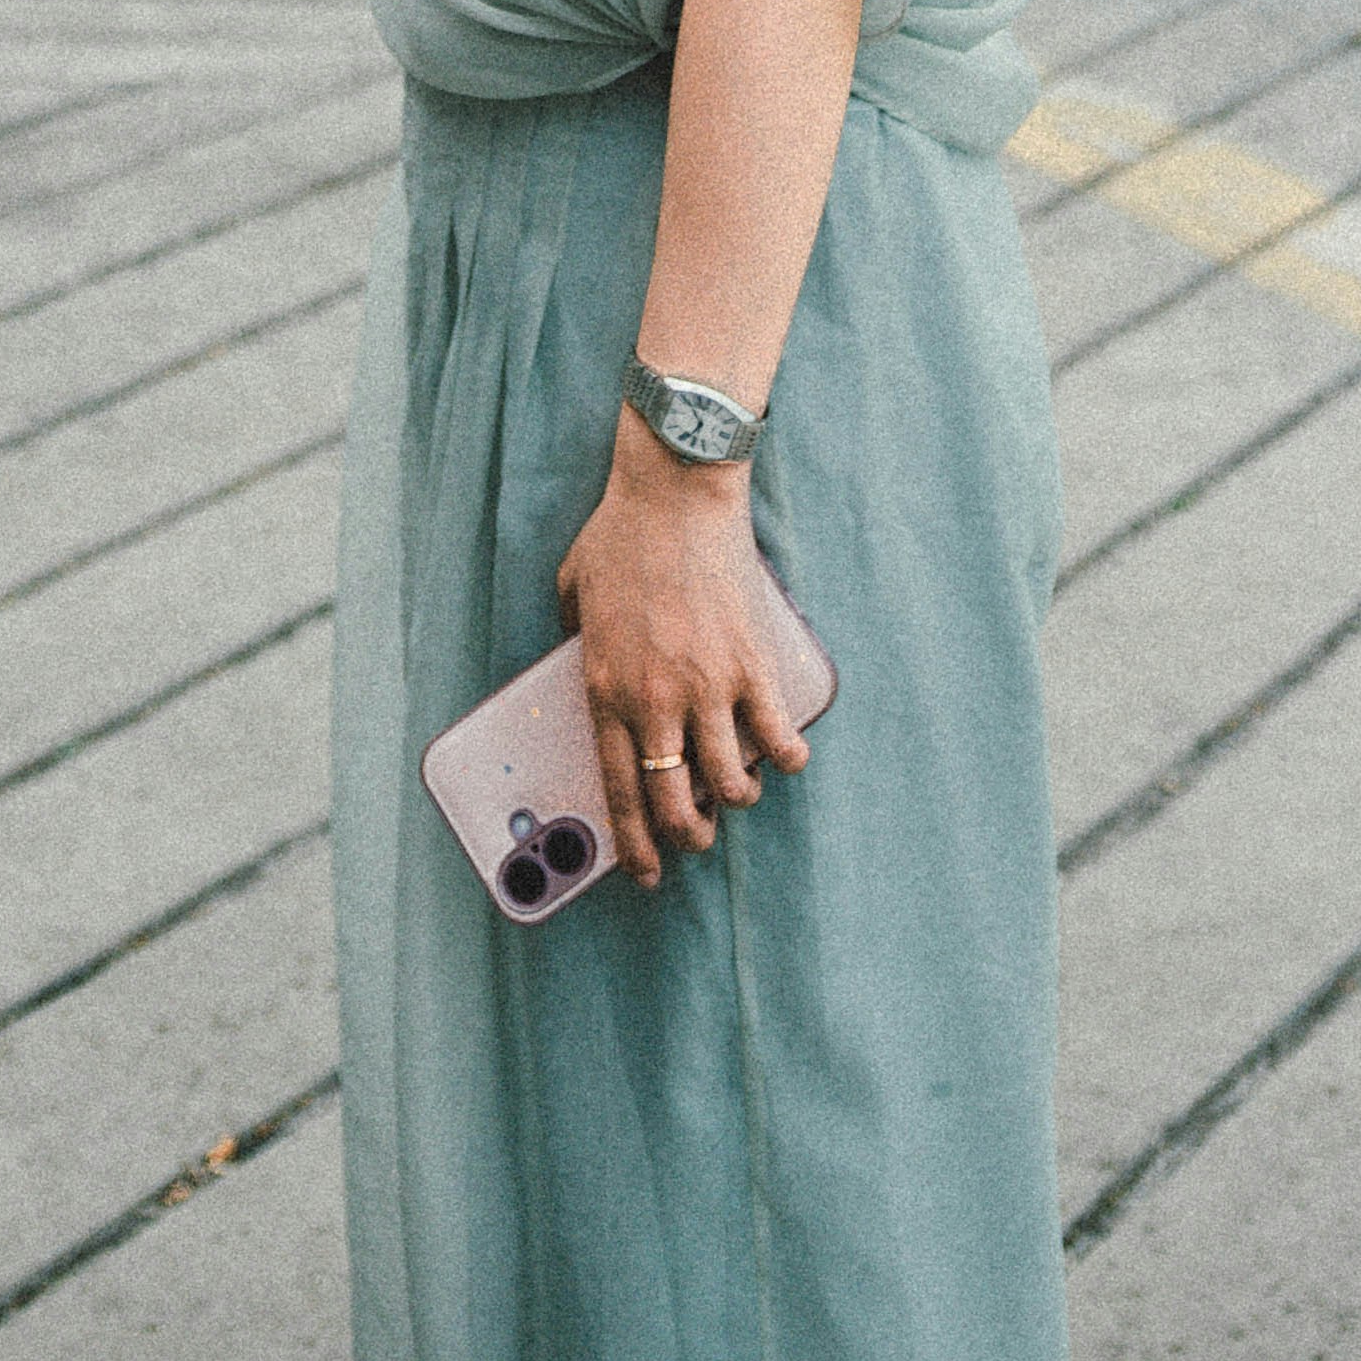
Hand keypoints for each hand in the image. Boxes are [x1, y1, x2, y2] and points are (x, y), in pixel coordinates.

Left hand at [556, 415, 812, 884]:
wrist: (674, 489)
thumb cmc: (621, 532)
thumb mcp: (573, 589)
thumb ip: (572, 632)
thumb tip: (577, 649)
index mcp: (604, 689)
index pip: (619, 791)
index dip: (634, 844)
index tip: (645, 871)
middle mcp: (653, 701)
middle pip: (673, 803)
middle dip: (687, 838)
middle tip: (696, 840)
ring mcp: (706, 687)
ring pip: (727, 783)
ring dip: (736, 801)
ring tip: (740, 794)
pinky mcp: (750, 664)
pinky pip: (775, 735)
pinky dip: (785, 757)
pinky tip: (787, 757)